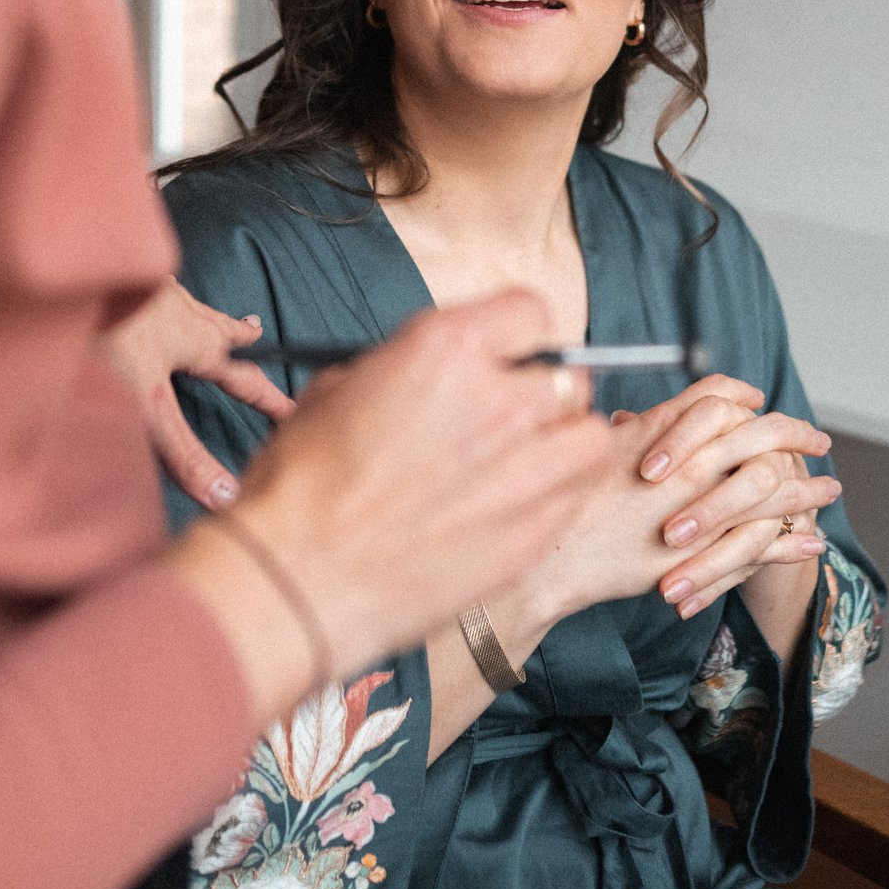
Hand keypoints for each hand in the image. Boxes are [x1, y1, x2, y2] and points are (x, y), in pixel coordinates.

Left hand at [100, 279, 293, 508]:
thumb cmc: (104, 332)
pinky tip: (146, 288)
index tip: (297, 412)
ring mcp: (151, 291)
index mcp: (196, 343)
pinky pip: (153, 285)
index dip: (272, 401)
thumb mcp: (146, 405)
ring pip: (188, 303)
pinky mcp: (123, 279)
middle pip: (220, 328)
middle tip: (256, 332)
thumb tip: (224, 495)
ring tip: (211, 310)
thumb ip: (182, 452)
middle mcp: (182, 313)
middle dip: (240, 337)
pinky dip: (161, 292)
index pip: (245, 380)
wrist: (68, 269)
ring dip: (204, 312)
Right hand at [164, 290, 613, 717]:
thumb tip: (431, 378)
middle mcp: (500, 399)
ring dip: (564, 443)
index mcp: (447, 347)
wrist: (298, 577)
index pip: (530, 312)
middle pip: (569, 376)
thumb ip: (407, 370)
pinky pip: (571, 500)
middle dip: (541, 391)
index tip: (505, 353)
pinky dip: (551, 499)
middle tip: (511, 415)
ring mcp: (525, 470)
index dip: (515, 334)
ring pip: (590, 437)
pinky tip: (508, 510)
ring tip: (528, 461)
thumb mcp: (340, 387)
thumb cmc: (302, 484)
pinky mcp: (532, 534)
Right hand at [486, 378, 830, 642]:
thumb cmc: (565, 503)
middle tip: (819, 439)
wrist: (552, 558)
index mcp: (657, 434)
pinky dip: (789, 541)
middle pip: (756, 437)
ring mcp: (694, 510)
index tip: (764, 403)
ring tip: (829, 488)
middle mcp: (682, 466)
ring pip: (768, 490)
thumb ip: (631, 431)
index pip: (717, 399)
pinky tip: (809, 541)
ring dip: (804, 489)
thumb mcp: (597, 451)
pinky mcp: (701, 554)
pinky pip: (760, 544)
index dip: (745, 398)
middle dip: (793, 436)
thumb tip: (642, 415)